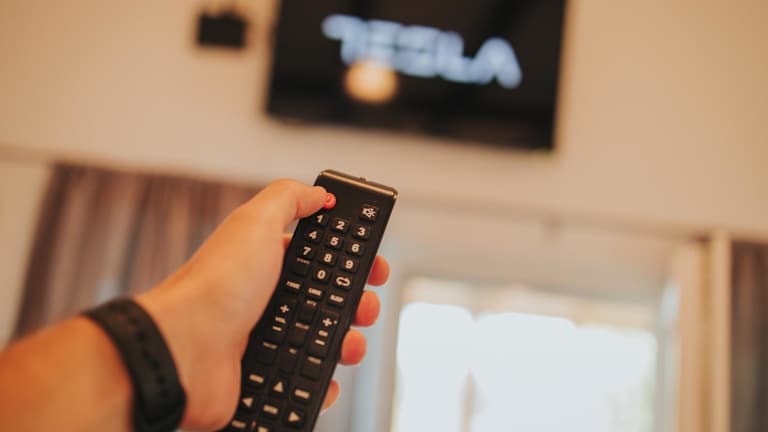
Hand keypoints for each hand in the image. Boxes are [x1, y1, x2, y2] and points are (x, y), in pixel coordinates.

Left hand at [136, 180, 389, 430]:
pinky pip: (307, 382)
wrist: (183, 350)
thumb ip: (289, 198)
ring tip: (349, 345)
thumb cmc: (214, 286)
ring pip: (325, 342)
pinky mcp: (266, 375)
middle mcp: (268, 300)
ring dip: (347, 343)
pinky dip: (323, 381)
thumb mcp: (255, 222)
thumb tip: (318, 193)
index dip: (351, 260)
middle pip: (330, 300)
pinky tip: (326, 377)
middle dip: (357, 302)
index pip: (321, 258)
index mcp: (268, 263)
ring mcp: (267, 339)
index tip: (374, 265)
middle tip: (365, 305)